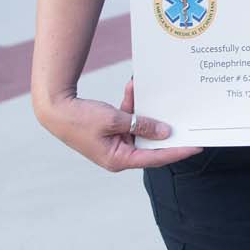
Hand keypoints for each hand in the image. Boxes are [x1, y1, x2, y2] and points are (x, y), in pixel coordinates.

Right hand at [36, 77, 202, 171]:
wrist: (53, 108)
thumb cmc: (79, 118)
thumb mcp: (114, 120)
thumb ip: (141, 125)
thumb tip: (164, 132)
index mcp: (119, 160)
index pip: (156, 158)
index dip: (177, 151)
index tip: (196, 146)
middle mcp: (118, 155)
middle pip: (150, 145)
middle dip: (165, 130)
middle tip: (188, 123)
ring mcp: (114, 144)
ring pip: (139, 129)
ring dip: (144, 112)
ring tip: (152, 95)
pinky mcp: (110, 132)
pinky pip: (128, 120)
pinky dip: (131, 106)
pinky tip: (133, 88)